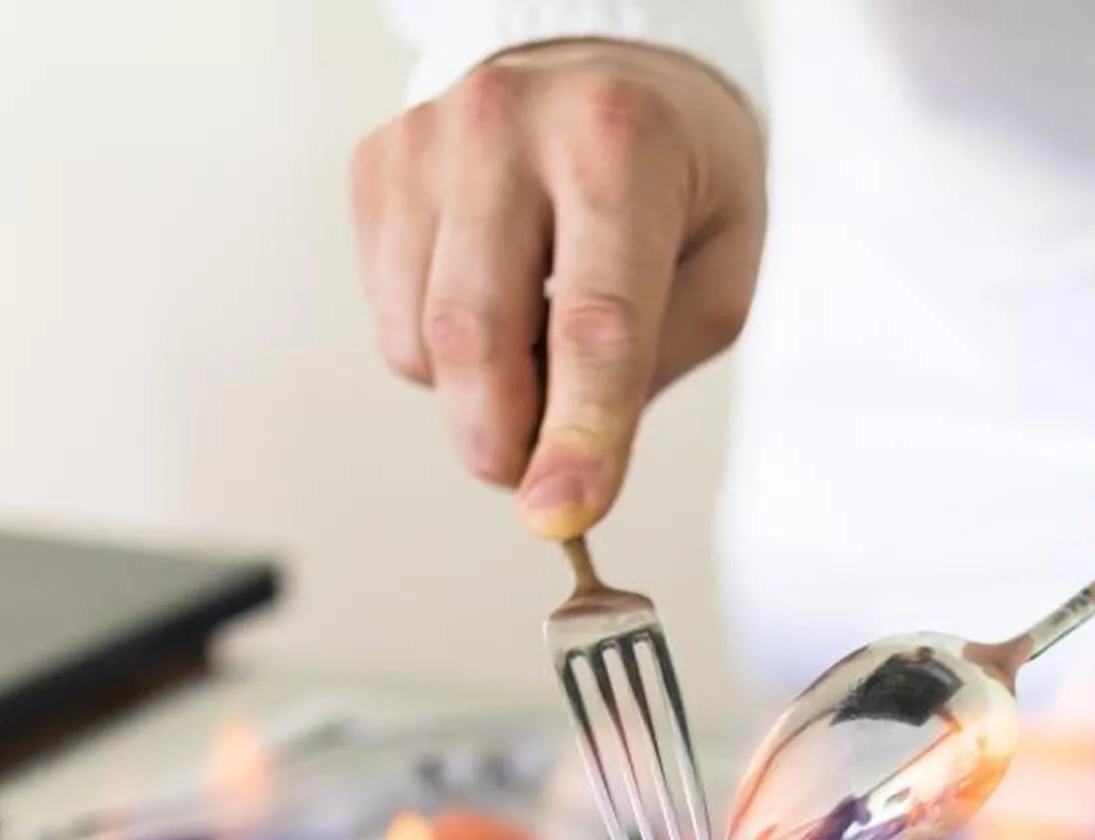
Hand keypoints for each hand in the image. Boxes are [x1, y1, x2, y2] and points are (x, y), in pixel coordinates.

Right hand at [350, 41, 765, 536]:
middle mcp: (505, 126)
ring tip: (535, 349)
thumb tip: (559, 479)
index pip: (593, 320)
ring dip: (475, 396)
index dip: (578, 433)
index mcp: (617, 142)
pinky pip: (387, 315)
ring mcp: (424, 142)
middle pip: (474, 337)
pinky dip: (439, 350)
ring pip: (417, 341)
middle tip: (541, 480)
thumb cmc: (678, 181)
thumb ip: (647, 369)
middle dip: (505, 442)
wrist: (602, 69)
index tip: (562, 516)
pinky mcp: (375, 167)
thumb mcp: (719, 269)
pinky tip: (493, 298)